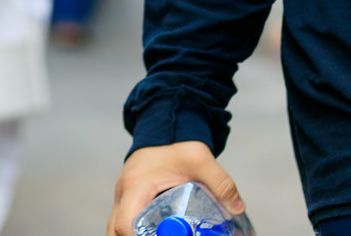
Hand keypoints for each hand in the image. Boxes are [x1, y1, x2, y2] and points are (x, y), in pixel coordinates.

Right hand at [107, 141, 243, 235]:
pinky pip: (122, 218)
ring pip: (114, 225)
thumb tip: (238, 209)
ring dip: (130, 235)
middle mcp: (123, 192)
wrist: (164, 125)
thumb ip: (220, 183)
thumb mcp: (200, 160)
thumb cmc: (177, 143)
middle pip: (113, 229)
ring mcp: (123, 194)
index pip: (125, 223)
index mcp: (135, 187)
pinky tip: (152, 233)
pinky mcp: (128, 195)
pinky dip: (132, 230)